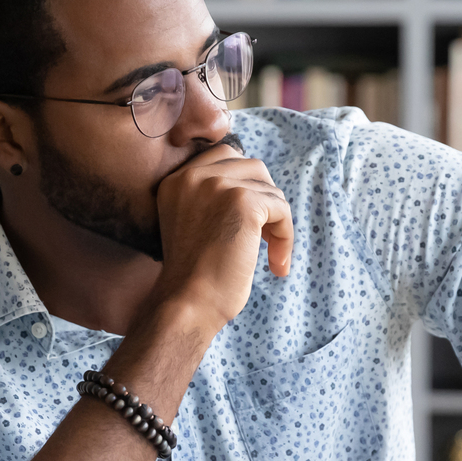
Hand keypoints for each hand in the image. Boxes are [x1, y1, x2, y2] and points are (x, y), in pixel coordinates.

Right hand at [151, 143, 293, 327]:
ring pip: (269, 188)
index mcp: (176, 180)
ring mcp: (217, 185)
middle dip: (264, 199)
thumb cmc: (194, 277)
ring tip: (270, 254)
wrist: (188, 304)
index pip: (224, 157)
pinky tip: (277, 264)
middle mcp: (192, 176)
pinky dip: (285, 236)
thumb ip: (212, 197)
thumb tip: (259, 182)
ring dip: (277, 221)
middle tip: (263, 237)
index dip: (246, 185)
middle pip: (251, 167)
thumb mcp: (193, 223)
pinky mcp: (243, 201)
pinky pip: (280, 208)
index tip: (249, 223)